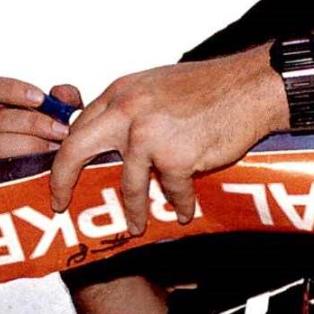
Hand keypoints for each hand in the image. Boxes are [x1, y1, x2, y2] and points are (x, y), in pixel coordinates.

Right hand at [0, 77, 82, 160]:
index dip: (12, 91)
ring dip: (32, 145)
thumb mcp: (67, 112)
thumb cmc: (60, 133)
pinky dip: (30, 165)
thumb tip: (59, 93)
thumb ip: (67, 98)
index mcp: (4, 106)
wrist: (64, 166)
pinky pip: (5, 168)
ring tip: (57, 147)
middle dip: (33, 123)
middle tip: (61, 129)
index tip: (40, 98)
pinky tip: (49, 163)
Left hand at [49, 49, 283, 232]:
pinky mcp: (175, 158)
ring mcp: (149, 136)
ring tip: (136, 226)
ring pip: (127, 184)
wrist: (250, 87)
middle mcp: (128, 111)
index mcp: (121, 92)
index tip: (62, 174)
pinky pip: (171, 191)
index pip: (79, 126)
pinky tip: (186, 210)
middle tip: (62, 203)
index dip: (66, 154)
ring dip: (133, 210)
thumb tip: (115, 140)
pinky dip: (180, 203)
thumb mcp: (156, 87)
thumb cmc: (213, 86)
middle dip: (63, 181)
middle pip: (77, 150)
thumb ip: (131, 110)